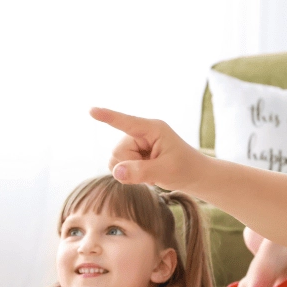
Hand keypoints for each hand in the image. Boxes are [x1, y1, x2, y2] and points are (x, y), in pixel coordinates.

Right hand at [90, 107, 205, 190]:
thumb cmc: (185, 169)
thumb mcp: (165, 171)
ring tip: (152, 171)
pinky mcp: (134, 152)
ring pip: (116, 159)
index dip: (108, 117)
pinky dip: (129, 173)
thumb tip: (116, 172)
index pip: (126, 122)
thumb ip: (140, 171)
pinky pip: (118, 165)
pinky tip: (146, 173)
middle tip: (154, 170)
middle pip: (118, 151)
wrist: (195, 176)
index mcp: (153, 129)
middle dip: (131, 165)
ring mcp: (136, 142)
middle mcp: (141, 133)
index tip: (91, 110)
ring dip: (130, 170)